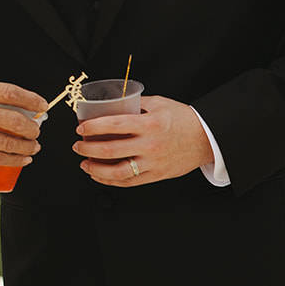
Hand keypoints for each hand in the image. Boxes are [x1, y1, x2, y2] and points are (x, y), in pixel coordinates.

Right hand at [0, 76, 46, 166]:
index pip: (9, 93)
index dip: (30, 99)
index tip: (42, 104)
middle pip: (14, 120)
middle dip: (32, 127)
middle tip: (37, 130)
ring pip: (8, 142)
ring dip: (27, 146)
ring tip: (35, 147)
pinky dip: (14, 160)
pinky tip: (24, 160)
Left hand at [74, 96, 212, 186]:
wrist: (206, 138)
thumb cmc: (184, 119)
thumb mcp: (160, 104)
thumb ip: (136, 104)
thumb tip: (114, 103)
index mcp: (150, 124)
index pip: (114, 125)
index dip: (93, 127)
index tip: (81, 128)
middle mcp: (150, 145)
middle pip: (111, 150)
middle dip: (88, 148)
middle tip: (78, 146)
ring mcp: (153, 163)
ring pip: (118, 171)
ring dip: (96, 169)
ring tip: (85, 164)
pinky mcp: (156, 175)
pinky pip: (129, 181)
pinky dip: (111, 180)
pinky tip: (100, 176)